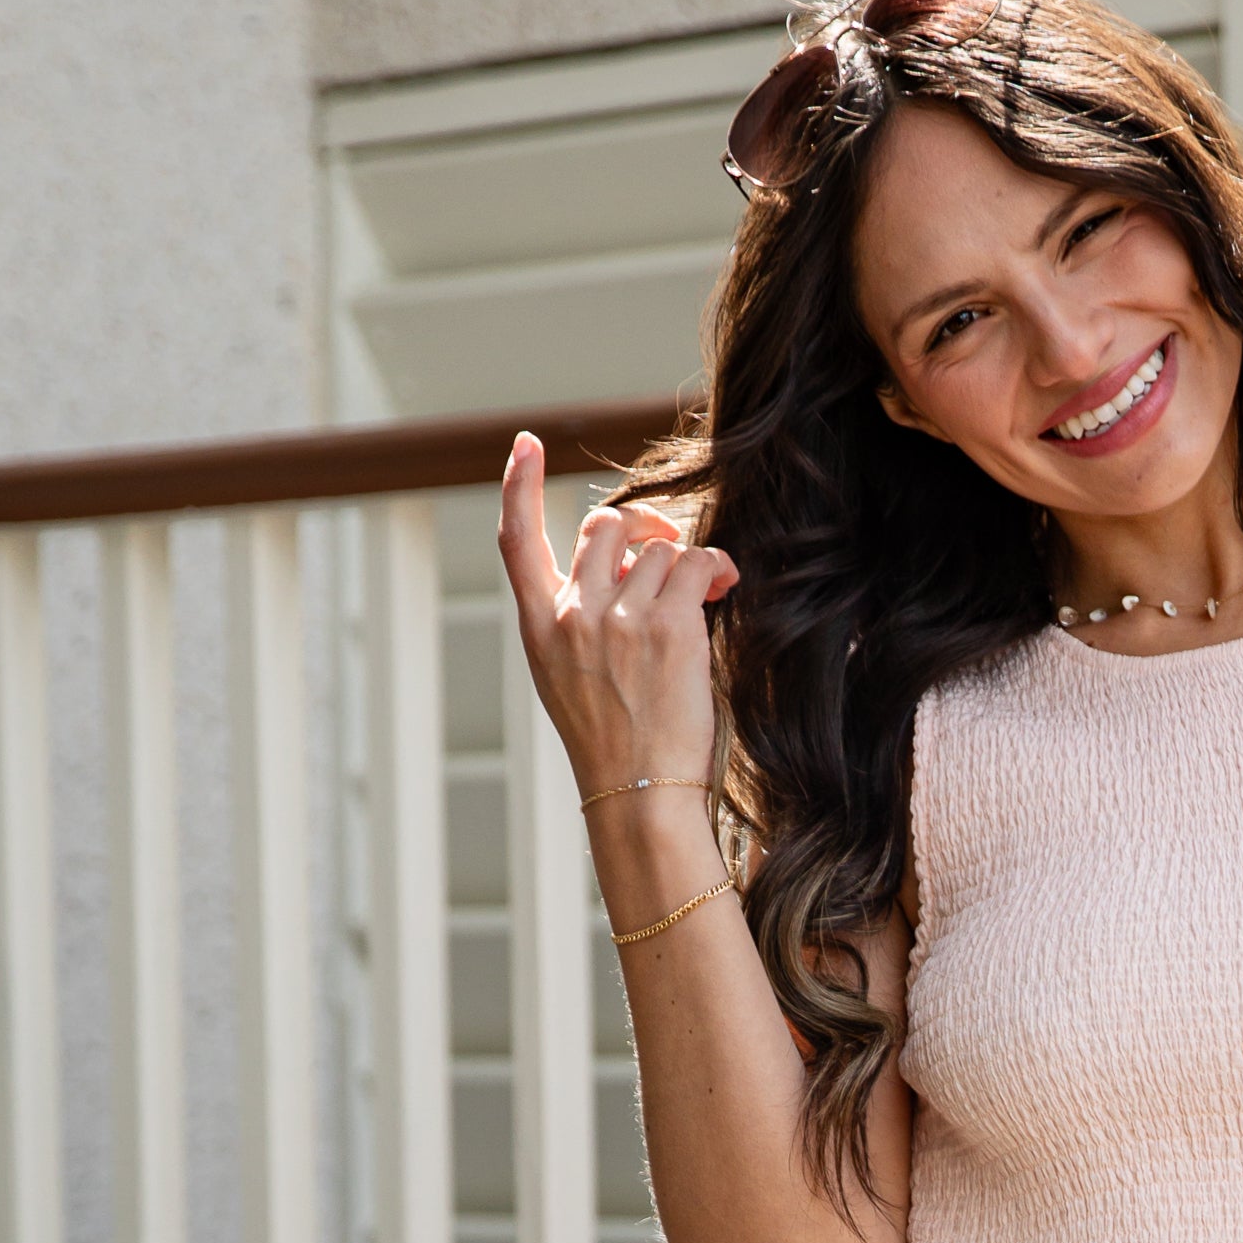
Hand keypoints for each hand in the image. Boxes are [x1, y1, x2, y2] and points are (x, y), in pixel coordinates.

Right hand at [497, 433, 737, 803]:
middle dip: (643, 531)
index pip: (517, 540)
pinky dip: (717, 569)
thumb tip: (628, 565)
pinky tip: (725, 588)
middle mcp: (572, 614)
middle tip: (669, 555)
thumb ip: (580, 621)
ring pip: (659, 549)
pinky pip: (696, 562)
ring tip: (704, 598)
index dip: (519, 485)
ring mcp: (617, 618)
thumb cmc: (616, 747)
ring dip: (687, 568)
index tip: (525, 446)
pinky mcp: (666, 626)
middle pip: (604, 527)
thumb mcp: (568, 681)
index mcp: (540, 627)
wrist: (637, 797)